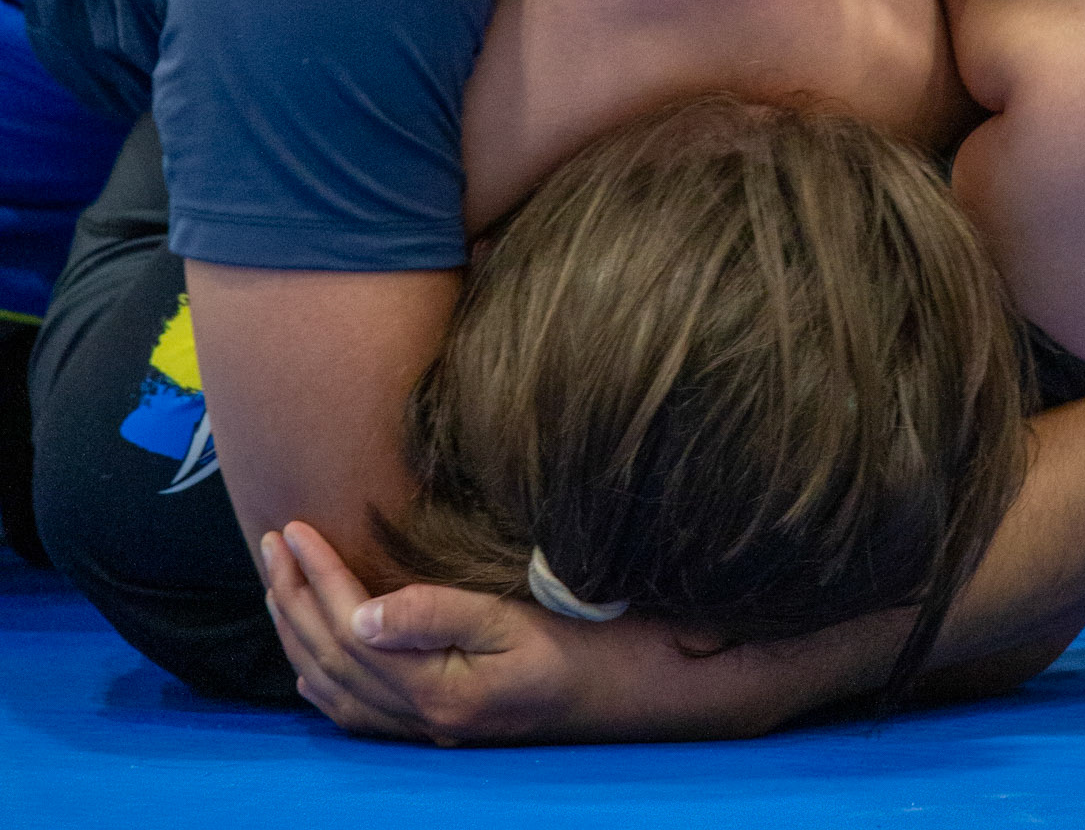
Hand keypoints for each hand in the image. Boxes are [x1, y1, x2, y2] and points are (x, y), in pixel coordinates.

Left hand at [262, 523, 910, 743]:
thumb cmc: (591, 648)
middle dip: (294, 601)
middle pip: (333, 662)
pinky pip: (365, 713)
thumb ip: (439, 616)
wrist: (644, 695)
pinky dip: (328, 683)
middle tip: (270, 542)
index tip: (294, 525)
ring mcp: (437, 730)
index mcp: (441, 693)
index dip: (318, 576)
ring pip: (340, 690)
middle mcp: (429, 721)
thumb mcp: (520, 621)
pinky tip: (317, 659)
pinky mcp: (450, 725)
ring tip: (279, 582)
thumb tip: (363, 613)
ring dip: (300, 635)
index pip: (353, 629)